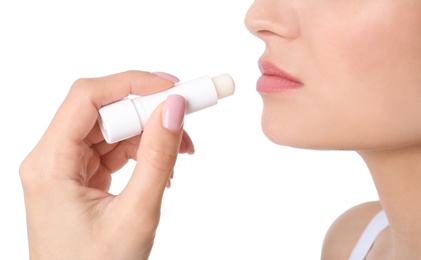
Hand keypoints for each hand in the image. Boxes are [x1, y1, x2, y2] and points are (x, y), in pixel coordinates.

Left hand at [19, 71, 193, 258]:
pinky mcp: (84, 177)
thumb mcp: (135, 213)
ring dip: (150, 134)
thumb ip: (157, 157)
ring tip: (182, 153)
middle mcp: (54, 159)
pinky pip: (116, 149)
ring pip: (113, 129)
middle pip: (103, 111)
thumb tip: (174, 109)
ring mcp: (68, 168)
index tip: (173, 87)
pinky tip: (164, 168)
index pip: (87, 98)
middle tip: (187, 114)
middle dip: (148, 111)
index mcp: (50, 164)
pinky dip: (144, 152)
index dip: (132, 84)